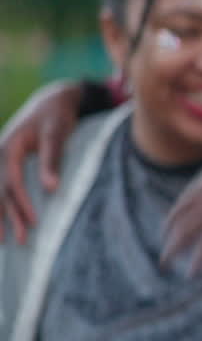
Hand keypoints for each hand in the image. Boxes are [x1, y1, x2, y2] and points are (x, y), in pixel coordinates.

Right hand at [1, 81, 83, 243]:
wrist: (53, 100)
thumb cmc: (56, 116)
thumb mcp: (57, 133)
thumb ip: (52, 159)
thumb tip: (51, 188)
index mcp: (8, 147)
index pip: (11, 181)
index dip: (21, 203)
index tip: (34, 223)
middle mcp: (0, 154)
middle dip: (6, 216)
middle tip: (16, 240)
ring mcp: (1, 159)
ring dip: (1, 215)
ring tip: (6, 240)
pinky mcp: (7, 164)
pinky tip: (1, 222)